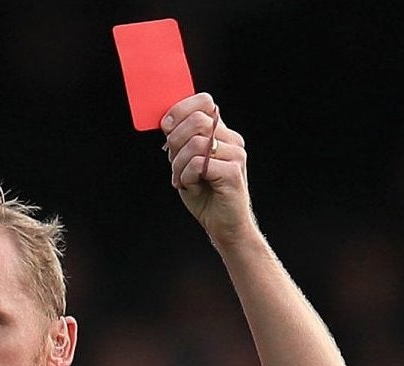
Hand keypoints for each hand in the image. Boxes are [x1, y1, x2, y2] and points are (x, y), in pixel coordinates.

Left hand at [161, 93, 252, 240]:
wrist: (225, 226)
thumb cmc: (205, 194)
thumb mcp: (187, 161)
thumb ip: (181, 140)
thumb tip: (167, 121)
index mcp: (222, 132)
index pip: (204, 101)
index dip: (181, 109)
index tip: (167, 126)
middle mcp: (233, 140)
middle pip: (196, 121)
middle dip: (175, 141)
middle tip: (174, 162)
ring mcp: (236, 155)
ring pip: (195, 143)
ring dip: (179, 164)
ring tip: (183, 179)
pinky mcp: (233, 173)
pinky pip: (198, 164)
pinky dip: (187, 177)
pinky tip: (192, 187)